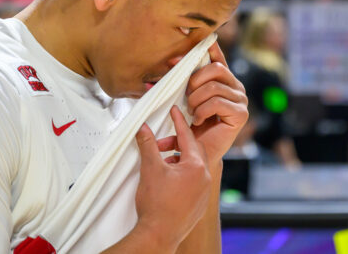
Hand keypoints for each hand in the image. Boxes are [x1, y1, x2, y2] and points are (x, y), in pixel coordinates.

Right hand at [134, 106, 210, 250]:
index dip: (179, 122)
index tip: (175, 111)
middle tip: (162, 143)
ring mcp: (203, 193)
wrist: (158, 235)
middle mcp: (205, 179)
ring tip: (161, 163)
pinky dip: (182, 176)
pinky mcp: (198, 204)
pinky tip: (168, 180)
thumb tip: (143, 129)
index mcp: (196, 167)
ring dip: (178, 161)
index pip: (188, 137)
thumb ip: (148, 145)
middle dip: (177, 144)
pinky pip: (193, 182)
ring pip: (193, 167)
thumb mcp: (150, 168)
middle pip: (193, 151)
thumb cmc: (157, 205)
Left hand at [185, 41, 248, 161]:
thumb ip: (174, 85)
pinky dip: (203, 111)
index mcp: (223, 80)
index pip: (218, 57)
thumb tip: (162, 68)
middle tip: (186, 98)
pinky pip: (217, 103)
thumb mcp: (180, 101)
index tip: (201, 39)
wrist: (199, 153)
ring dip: (195, 100)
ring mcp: (240, 100)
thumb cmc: (191, 127)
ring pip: (214, 87)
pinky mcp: (241, 114)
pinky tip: (199, 120)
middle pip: (215, 68)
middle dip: (194, 81)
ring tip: (191, 112)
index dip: (209, 47)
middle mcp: (235, 87)